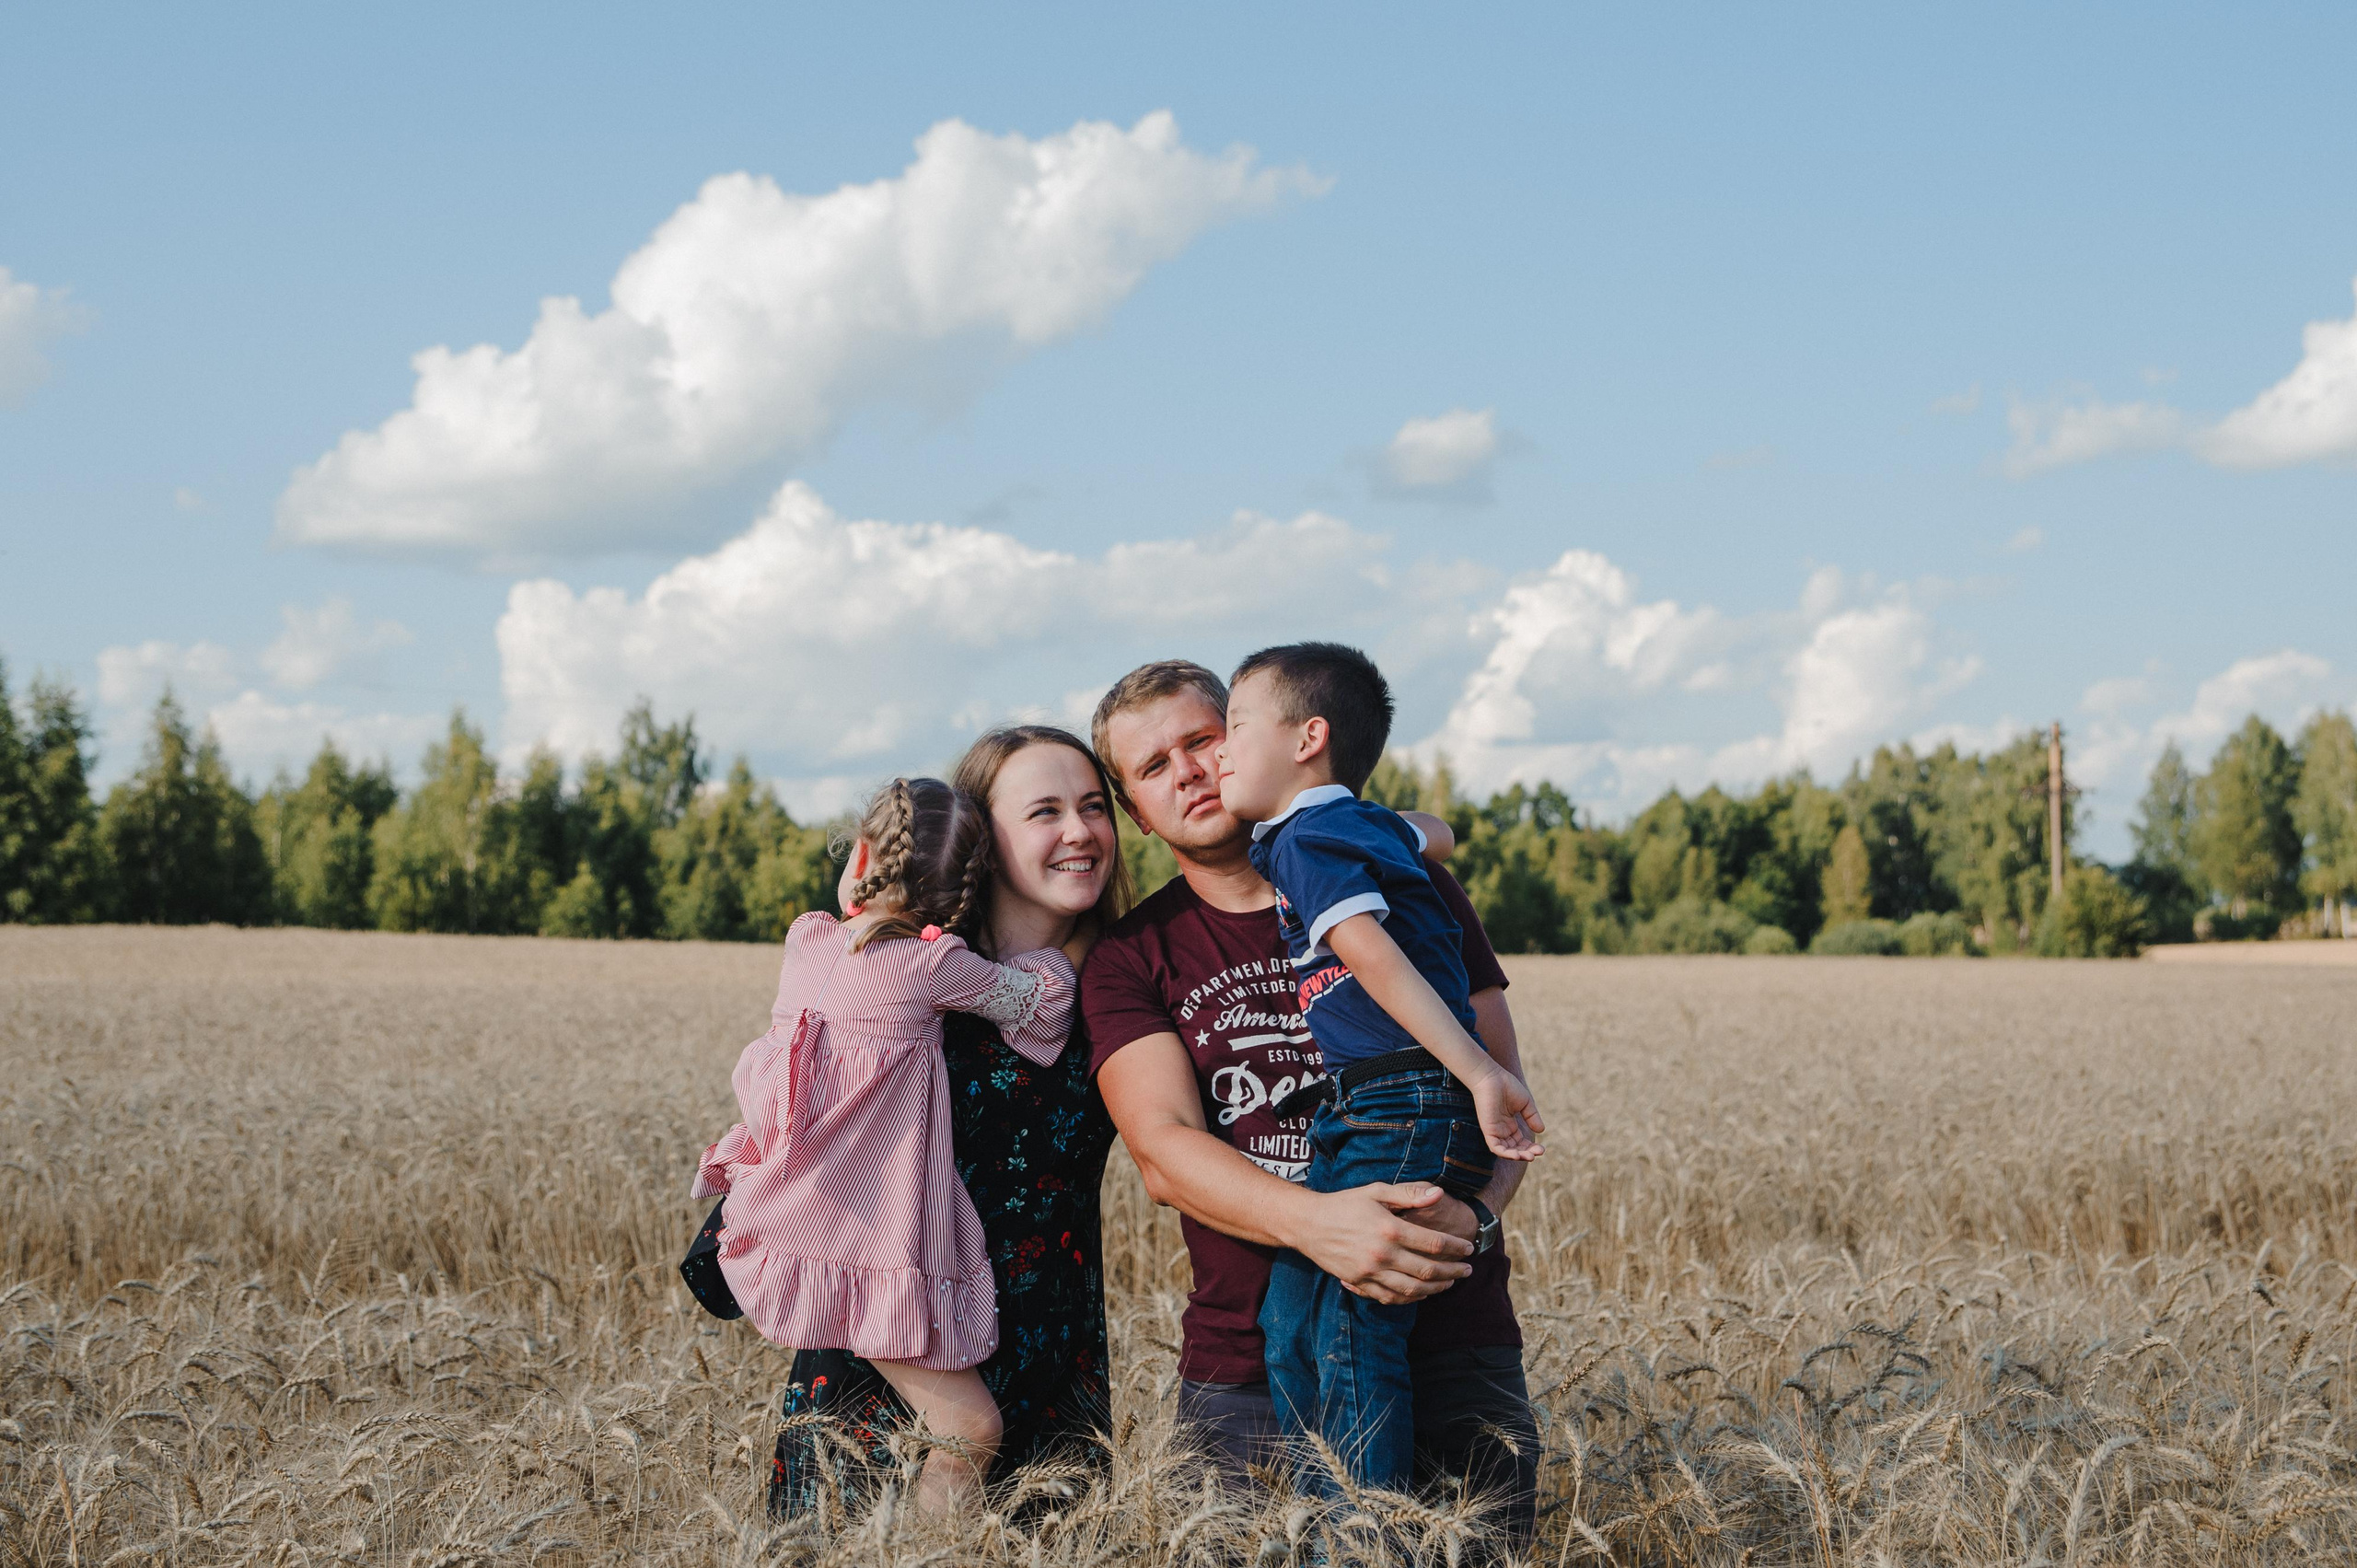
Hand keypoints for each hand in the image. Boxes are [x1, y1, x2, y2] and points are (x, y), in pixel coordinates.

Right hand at [1291, 1182, 1473, 1305]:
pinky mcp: (1359, 1283)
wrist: (1308, 1223)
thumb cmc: (1344, 1203)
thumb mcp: (1376, 1191)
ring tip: (1450, 1283)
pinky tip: (1422, 1292)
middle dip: (1453, 1271)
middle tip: (1468, 1270)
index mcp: (1389, 1229)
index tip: (1469, 1248)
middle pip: (1427, 1270)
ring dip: (1436, 1288)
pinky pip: (1391, 1298)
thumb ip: (1409, 1194)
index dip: (1456, 1247)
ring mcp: (1370, 1272)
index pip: (1433, 1243)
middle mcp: (1382, 1254)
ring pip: (1412, 1289)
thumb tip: (1439, 1194)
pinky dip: (1411, 1298)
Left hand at [1470, 1066, 1544, 1160]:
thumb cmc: (1507, 1086)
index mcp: (1510, 1124)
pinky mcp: (1488, 1130)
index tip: (1542, 1149)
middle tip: (1539, 1152)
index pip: (1521, 1142)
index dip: (1531, 1148)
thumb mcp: (1525, 1103)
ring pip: (1506, 1151)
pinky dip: (1505, 1154)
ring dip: (1518, 1156)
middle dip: (1527, 1153)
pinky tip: (1517, 1155)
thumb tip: (1541, 1131)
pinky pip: (1495, 1147)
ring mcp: (1495, 1131)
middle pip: (1515, 1148)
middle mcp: (1502, 1130)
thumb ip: (1532, 1117)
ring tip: (1530, 1157)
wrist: (1492, 1077)